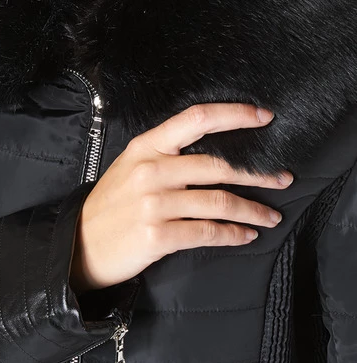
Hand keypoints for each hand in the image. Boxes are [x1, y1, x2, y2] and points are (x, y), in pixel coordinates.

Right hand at [70, 103, 292, 293]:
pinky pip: (208, 232)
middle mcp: (151, 171)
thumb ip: (166, 157)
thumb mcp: (130, 168)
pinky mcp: (157, 236)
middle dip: (259, 173)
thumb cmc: (111, 207)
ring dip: (253, 210)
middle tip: (283, 179)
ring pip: (219, 202)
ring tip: (270, 216)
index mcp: (146, 148)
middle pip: (219, 165)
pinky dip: (233, 235)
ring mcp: (154, 204)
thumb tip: (216, 155)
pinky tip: (245, 236)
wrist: (80, 246)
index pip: (197, 119)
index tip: (264, 118)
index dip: (235, 116)